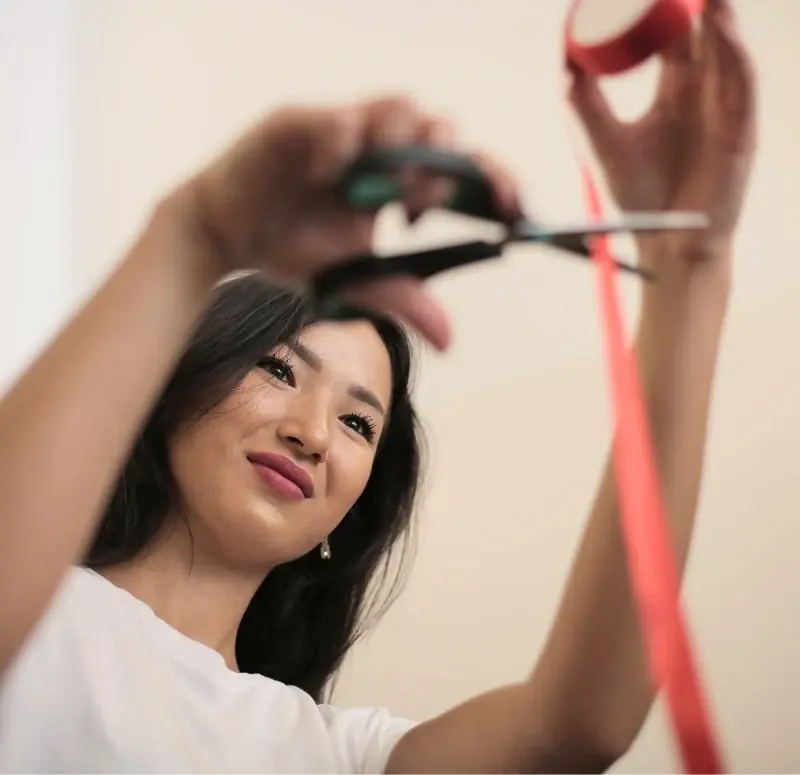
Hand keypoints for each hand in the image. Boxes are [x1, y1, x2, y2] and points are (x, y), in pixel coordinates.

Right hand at [183, 96, 519, 349]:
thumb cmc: (296, 248)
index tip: (508, 206)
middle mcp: (378, 150)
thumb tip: (448, 339)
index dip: (491, 177)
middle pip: (437, 127)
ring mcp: (341, 133)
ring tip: (383, 189)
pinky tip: (332, 170)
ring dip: (403, 144)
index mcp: (398, 180)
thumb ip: (403, 298)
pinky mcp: (298, 125)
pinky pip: (330, 119)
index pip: (459, 164)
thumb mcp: (356, 279)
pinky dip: (341, 139)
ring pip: (397, 108)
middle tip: (418, 207)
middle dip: (441, 165)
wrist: (230, 237)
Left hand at [568, 0, 755, 263]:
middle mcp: (702, 97)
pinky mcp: (740, 131)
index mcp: (673, 96)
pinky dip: (732, 54)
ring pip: (725, 53)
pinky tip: (718, 28)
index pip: (672, 41)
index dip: (664, 10)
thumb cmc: (637, 196)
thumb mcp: (602, 143)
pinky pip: (741, 84)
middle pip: (703, 37)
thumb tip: (565, 66)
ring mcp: (724, 111)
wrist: (665, 242)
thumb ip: (585, 106)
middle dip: (694, 4)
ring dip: (717, 19)